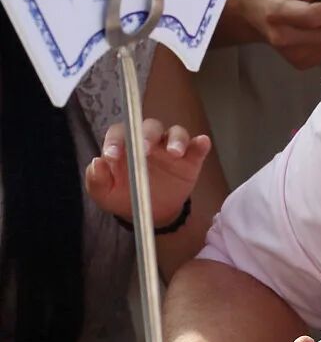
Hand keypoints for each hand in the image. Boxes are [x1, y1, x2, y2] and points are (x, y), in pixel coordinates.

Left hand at [85, 118, 211, 226]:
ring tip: (175, 153)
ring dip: (176, 139)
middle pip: (150, 127)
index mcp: (125, 144)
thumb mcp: (104, 194)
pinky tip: (202, 143)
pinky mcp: (190, 160)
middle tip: (145, 150)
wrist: (151, 213)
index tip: (112, 156)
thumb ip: (96, 180)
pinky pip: (197, 148)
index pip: (120, 133)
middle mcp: (148, 140)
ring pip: (176, 133)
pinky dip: (200, 144)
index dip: (115, 141)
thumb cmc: (124, 196)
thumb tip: (97, 163)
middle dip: (147, 136)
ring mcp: (170, 149)